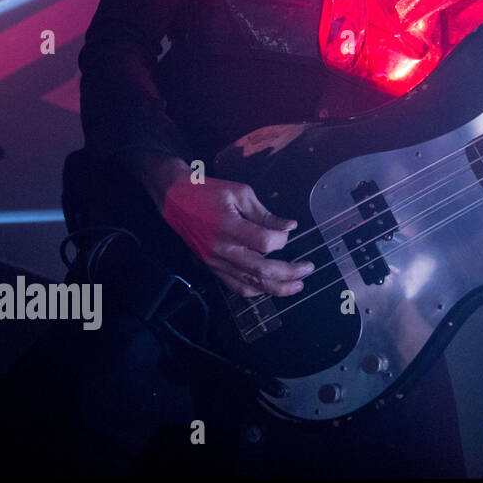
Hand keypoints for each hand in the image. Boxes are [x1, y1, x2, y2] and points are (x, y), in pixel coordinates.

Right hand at [155, 167, 312, 298]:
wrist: (174, 199)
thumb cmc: (208, 192)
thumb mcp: (241, 194)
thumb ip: (265, 214)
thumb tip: (290, 226)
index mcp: (229, 227)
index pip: (264, 243)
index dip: (282, 239)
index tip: (288, 230)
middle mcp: (221, 249)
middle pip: (261, 271)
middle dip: (290, 273)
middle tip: (308, 269)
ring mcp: (215, 261)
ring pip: (250, 285)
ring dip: (277, 288)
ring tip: (297, 285)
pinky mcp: (212, 267)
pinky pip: (235, 286)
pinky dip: (256, 290)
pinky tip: (270, 286)